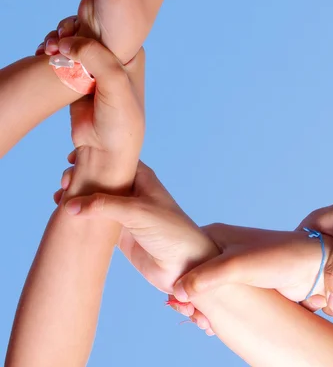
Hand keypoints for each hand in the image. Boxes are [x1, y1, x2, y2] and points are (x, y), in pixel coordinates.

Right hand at [54, 37, 144, 167]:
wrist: (105, 148)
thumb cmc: (120, 117)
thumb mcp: (114, 81)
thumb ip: (94, 55)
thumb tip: (66, 42)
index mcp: (131, 53)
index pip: (108, 28)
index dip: (88, 26)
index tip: (71, 31)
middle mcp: (114, 58)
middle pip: (87, 34)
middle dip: (67, 34)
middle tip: (53, 43)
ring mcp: (95, 69)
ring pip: (73, 46)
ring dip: (56, 44)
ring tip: (46, 50)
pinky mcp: (77, 79)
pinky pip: (62, 60)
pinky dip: (51, 56)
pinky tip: (43, 55)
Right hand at [54, 161, 215, 295]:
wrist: (184, 266)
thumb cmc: (171, 231)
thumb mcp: (137, 212)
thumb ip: (104, 206)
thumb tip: (69, 204)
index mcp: (143, 178)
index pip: (115, 159)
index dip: (95, 157)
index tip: (73, 159)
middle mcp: (133, 192)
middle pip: (101, 178)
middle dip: (82, 178)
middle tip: (64, 185)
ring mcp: (125, 213)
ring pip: (95, 201)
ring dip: (78, 199)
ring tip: (58, 199)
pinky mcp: (119, 234)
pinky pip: (95, 223)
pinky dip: (80, 220)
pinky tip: (64, 218)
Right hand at [168, 224, 332, 334]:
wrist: (314, 268)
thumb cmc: (279, 257)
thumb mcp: (237, 265)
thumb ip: (206, 277)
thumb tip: (178, 291)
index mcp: (214, 236)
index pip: (182, 257)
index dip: (175, 280)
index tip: (177, 302)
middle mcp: (220, 249)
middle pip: (190, 278)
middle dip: (187, 300)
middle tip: (192, 317)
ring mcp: (232, 268)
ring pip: (205, 292)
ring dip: (200, 308)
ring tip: (204, 324)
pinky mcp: (244, 284)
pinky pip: (220, 300)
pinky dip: (214, 312)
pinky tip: (213, 325)